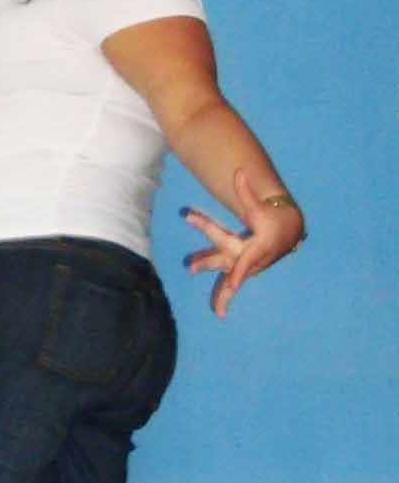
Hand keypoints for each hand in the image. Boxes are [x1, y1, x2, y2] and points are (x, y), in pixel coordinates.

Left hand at [184, 168, 304, 319]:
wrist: (290, 231)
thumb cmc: (273, 218)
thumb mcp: (260, 207)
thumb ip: (247, 192)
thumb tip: (239, 172)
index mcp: (257, 246)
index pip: (245, 257)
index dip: (240, 270)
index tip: (233, 282)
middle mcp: (252, 259)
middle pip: (230, 263)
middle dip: (211, 263)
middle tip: (191, 267)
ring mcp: (248, 267)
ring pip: (232, 278)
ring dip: (222, 292)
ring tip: (216, 310)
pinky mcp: (245, 270)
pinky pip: (233, 284)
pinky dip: (226, 296)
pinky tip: (218, 311)